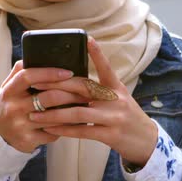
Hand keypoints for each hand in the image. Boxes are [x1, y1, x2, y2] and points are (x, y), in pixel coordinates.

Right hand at [0, 61, 90, 152]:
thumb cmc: (10, 103)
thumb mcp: (9, 86)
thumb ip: (20, 71)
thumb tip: (37, 54)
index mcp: (9, 90)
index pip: (28, 76)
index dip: (49, 73)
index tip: (68, 72)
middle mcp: (13, 107)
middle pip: (48, 97)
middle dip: (71, 93)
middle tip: (86, 90)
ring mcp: (20, 125)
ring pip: (54, 117)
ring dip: (73, 111)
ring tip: (86, 104)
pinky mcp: (28, 140)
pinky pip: (53, 132)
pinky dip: (67, 127)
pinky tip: (77, 122)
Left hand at [28, 37, 157, 165]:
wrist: (147, 141)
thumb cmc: (126, 117)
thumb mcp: (119, 98)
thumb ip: (99, 90)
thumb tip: (71, 83)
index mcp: (116, 88)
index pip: (106, 67)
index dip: (97, 53)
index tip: (87, 39)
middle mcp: (115, 99)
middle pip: (82, 87)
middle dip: (55, 85)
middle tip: (35, 83)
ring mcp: (114, 117)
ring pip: (78, 112)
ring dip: (53, 113)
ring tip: (34, 113)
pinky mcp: (111, 135)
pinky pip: (82, 131)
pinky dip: (64, 130)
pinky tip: (50, 129)